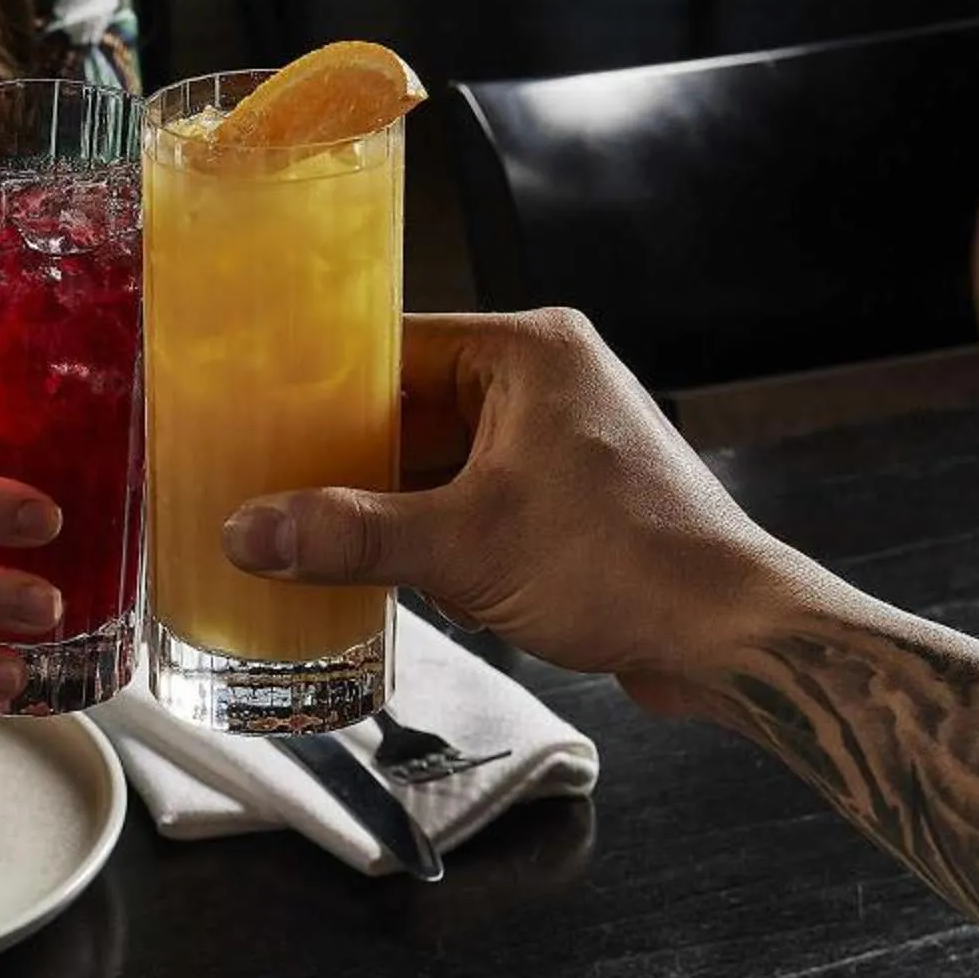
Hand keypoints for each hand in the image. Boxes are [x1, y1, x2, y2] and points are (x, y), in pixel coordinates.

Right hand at [217, 310, 832, 714]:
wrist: (726, 634)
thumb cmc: (629, 564)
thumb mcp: (464, 547)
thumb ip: (349, 538)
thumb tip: (252, 532)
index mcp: (528, 353)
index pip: (393, 343)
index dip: (318, 379)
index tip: (252, 410)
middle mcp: (544, 382)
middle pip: (407, 405)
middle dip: (339, 453)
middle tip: (260, 482)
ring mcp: (556, 441)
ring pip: (434, 459)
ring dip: (378, 500)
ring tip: (302, 531)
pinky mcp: (563, 497)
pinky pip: (466, 498)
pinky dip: (422, 529)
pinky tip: (371, 568)